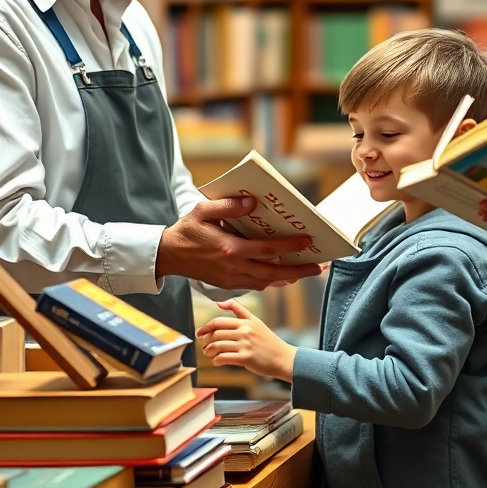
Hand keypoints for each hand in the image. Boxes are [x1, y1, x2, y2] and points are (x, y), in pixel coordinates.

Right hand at [156, 196, 323, 289]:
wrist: (168, 255)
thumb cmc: (186, 230)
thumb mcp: (203, 211)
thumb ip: (228, 206)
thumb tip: (252, 202)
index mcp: (230, 250)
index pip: (268, 251)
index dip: (290, 247)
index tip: (308, 242)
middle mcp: (233, 268)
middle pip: (273, 273)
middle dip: (298, 271)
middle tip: (318, 268)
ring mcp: (230, 279)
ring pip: (265, 282)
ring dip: (287, 278)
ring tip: (305, 271)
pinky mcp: (227, 284)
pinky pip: (254, 285)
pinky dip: (270, 281)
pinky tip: (281, 276)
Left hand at [195, 298, 297, 380]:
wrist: (282, 357)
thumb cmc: (268, 341)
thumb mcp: (255, 321)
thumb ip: (238, 310)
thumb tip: (219, 302)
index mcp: (246, 321)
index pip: (219, 321)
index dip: (206, 327)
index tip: (199, 332)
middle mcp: (245, 331)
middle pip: (216, 333)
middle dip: (206, 340)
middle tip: (204, 345)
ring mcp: (245, 344)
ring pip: (218, 346)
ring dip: (209, 351)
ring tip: (209, 353)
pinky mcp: (245, 358)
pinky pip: (224, 358)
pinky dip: (217, 360)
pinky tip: (217, 361)